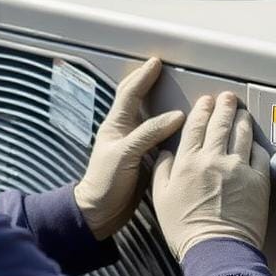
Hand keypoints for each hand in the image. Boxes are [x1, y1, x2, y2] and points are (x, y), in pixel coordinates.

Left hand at [74, 57, 184, 239]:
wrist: (100, 211)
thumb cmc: (105, 184)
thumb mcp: (126, 154)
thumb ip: (149, 133)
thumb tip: (175, 117)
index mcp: (115, 126)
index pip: (130, 93)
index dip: (143, 77)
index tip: (156, 63)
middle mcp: (123, 131)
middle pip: (134, 99)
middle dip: (145, 81)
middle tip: (159, 69)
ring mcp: (132, 144)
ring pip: (145, 115)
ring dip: (155, 100)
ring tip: (169, 90)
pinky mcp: (141, 157)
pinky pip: (155, 134)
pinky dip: (165, 124)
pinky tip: (175, 124)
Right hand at [151, 92, 269, 261]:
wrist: (216, 249)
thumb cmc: (186, 230)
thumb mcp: (160, 198)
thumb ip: (162, 170)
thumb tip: (166, 153)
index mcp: (187, 162)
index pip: (195, 126)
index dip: (201, 110)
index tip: (205, 102)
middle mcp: (213, 159)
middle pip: (221, 123)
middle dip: (224, 106)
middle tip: (227, 97)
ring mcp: (238, 168)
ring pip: (242, 133)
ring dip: (242, 119)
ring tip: (242, 113)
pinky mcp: (258, 180)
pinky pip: (260, 154)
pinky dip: (256, 144)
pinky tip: (254, 142)